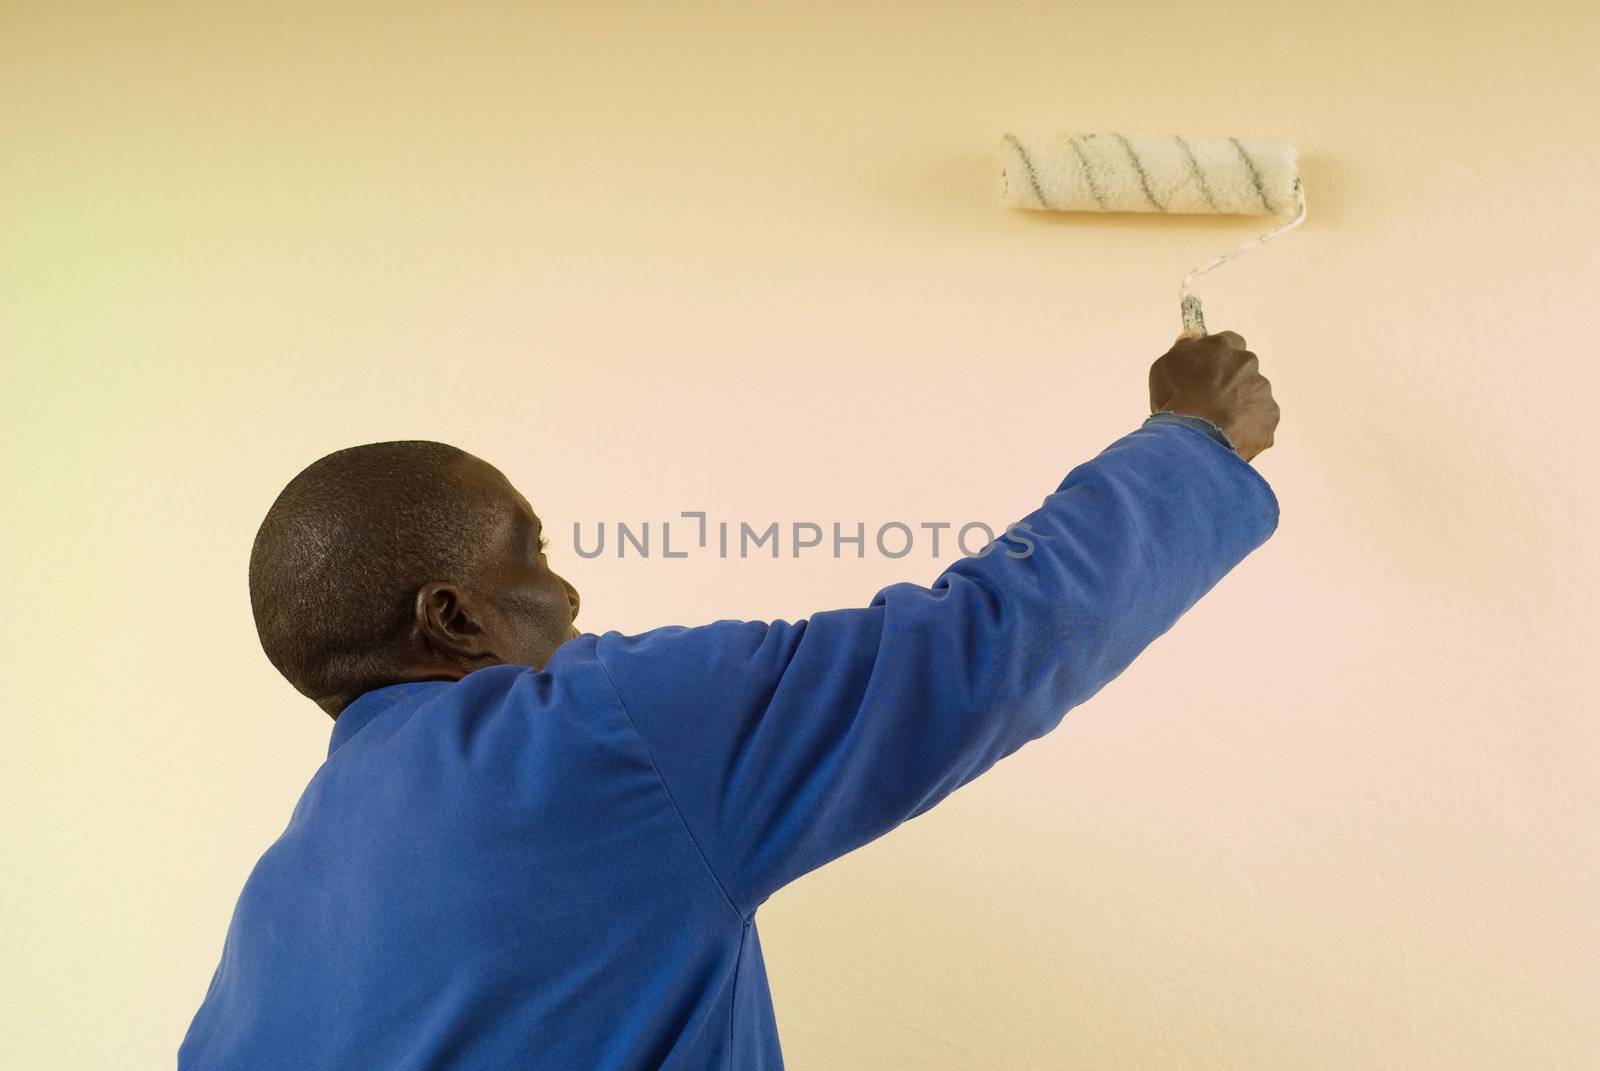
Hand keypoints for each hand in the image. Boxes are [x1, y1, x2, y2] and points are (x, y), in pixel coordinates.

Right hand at [1149, 330, 1279, 461]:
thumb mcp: (1165, 365)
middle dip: (1230, 383)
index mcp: (1223, 348)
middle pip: (1243, 371)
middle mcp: (1248, 365)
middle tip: (1210, 402)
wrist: (1197, 437)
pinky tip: (1228, 437)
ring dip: (1240, 406)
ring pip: (1253, 397)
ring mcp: (1263, 392)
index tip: (1208, 371)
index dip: (1218, 357)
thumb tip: (1191, 338)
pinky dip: (1247, 429)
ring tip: (1217, 425)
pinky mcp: (1270, 419)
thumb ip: (1182, 348)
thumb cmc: (1177, 397)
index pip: (1229, 342)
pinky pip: (1259, 422)